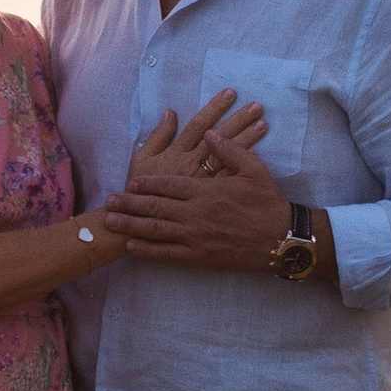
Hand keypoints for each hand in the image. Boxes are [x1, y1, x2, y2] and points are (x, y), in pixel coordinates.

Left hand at [105, 121, 295, 269]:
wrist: (282, 239)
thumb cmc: (268, 202)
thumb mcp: (253, 168)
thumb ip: (228, 149)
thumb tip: (208, 133)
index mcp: (205, 189)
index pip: (168, 184)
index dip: (146, 184)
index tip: (131, 183)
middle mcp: (195, 213)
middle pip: (154, 206)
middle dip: (129, 204)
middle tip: (108, 202)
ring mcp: (195, 236)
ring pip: (155, 230)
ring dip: (130, 225)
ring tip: (111, 222)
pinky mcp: (199, 257)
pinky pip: (167, 254)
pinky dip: (147, 250)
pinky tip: (132, 247)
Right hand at [129, 87, 266, 184]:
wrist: (140, 221)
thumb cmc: (139, 188)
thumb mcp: (142, 158)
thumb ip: (157, 136)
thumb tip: (170, 113)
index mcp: (177, 152)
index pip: (199, 124)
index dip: (215, 108)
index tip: (231, 93)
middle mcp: (192, 163)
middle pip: (219, 137)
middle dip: (238, 120)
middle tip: (257, 106)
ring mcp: (202, 181)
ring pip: (228, 156)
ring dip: (246, 140)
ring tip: (262, 124)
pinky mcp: (208, 197)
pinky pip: (228, 180)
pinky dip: (240, 167)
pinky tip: (257, 155)